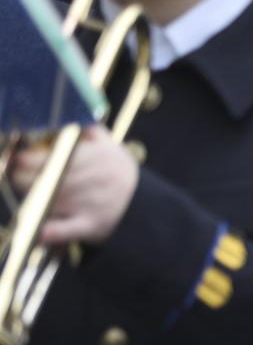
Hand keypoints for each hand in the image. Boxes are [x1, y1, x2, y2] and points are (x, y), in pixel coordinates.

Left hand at [7, 127, 138, 246]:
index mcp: (93, 157)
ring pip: (50, 200)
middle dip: (23, 178)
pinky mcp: (91, 225)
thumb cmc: (119, 174)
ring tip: (27, 195)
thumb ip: (91, 130)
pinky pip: (68, 229)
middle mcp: (91, 178)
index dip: (25, 158)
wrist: (144, 205)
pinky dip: (52, 231)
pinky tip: (40, 231)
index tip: (16, 158)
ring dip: (32, 199)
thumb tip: (71, 113)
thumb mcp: (111, 147)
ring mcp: (90, 202)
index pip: (49, 156)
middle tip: (17, 176)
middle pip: (43, 178)